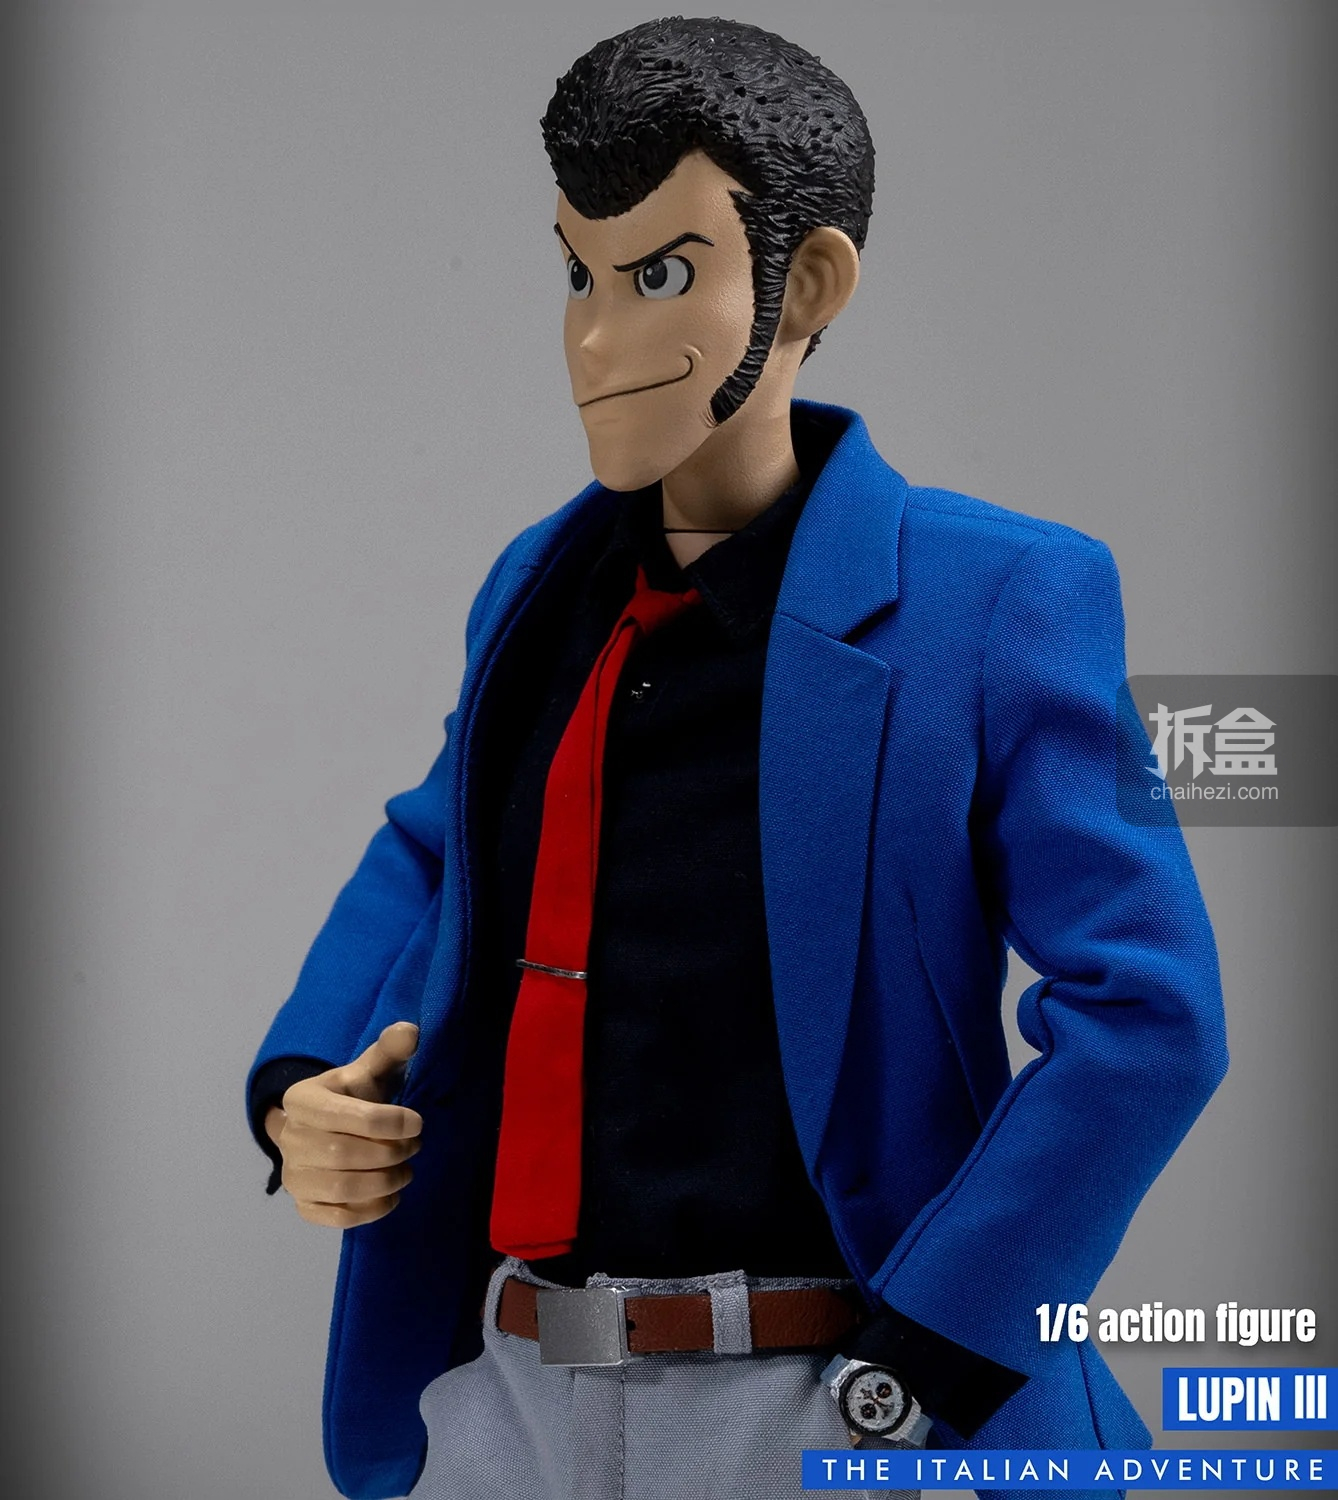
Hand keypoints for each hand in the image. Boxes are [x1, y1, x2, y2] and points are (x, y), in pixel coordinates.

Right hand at [266, 1021, 422, 1227]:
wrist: (328, 1127)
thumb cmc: (354, 1095)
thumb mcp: (369, 1069)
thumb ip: (389, 1050)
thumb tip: (410, 1031)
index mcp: (301, 1100)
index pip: (343, 1116)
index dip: (387, 1122)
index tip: (418, 1123)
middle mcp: (289, 1138)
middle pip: (342, 1155)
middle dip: (389, 1153)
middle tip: (415, 1147)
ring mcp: (293, 1175)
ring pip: (341, 1188)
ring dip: (384, 1182)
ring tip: (407, 1171)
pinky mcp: (304, 1205)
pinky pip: (336, 1217)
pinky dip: (370, 1210)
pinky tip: (391, 1196)